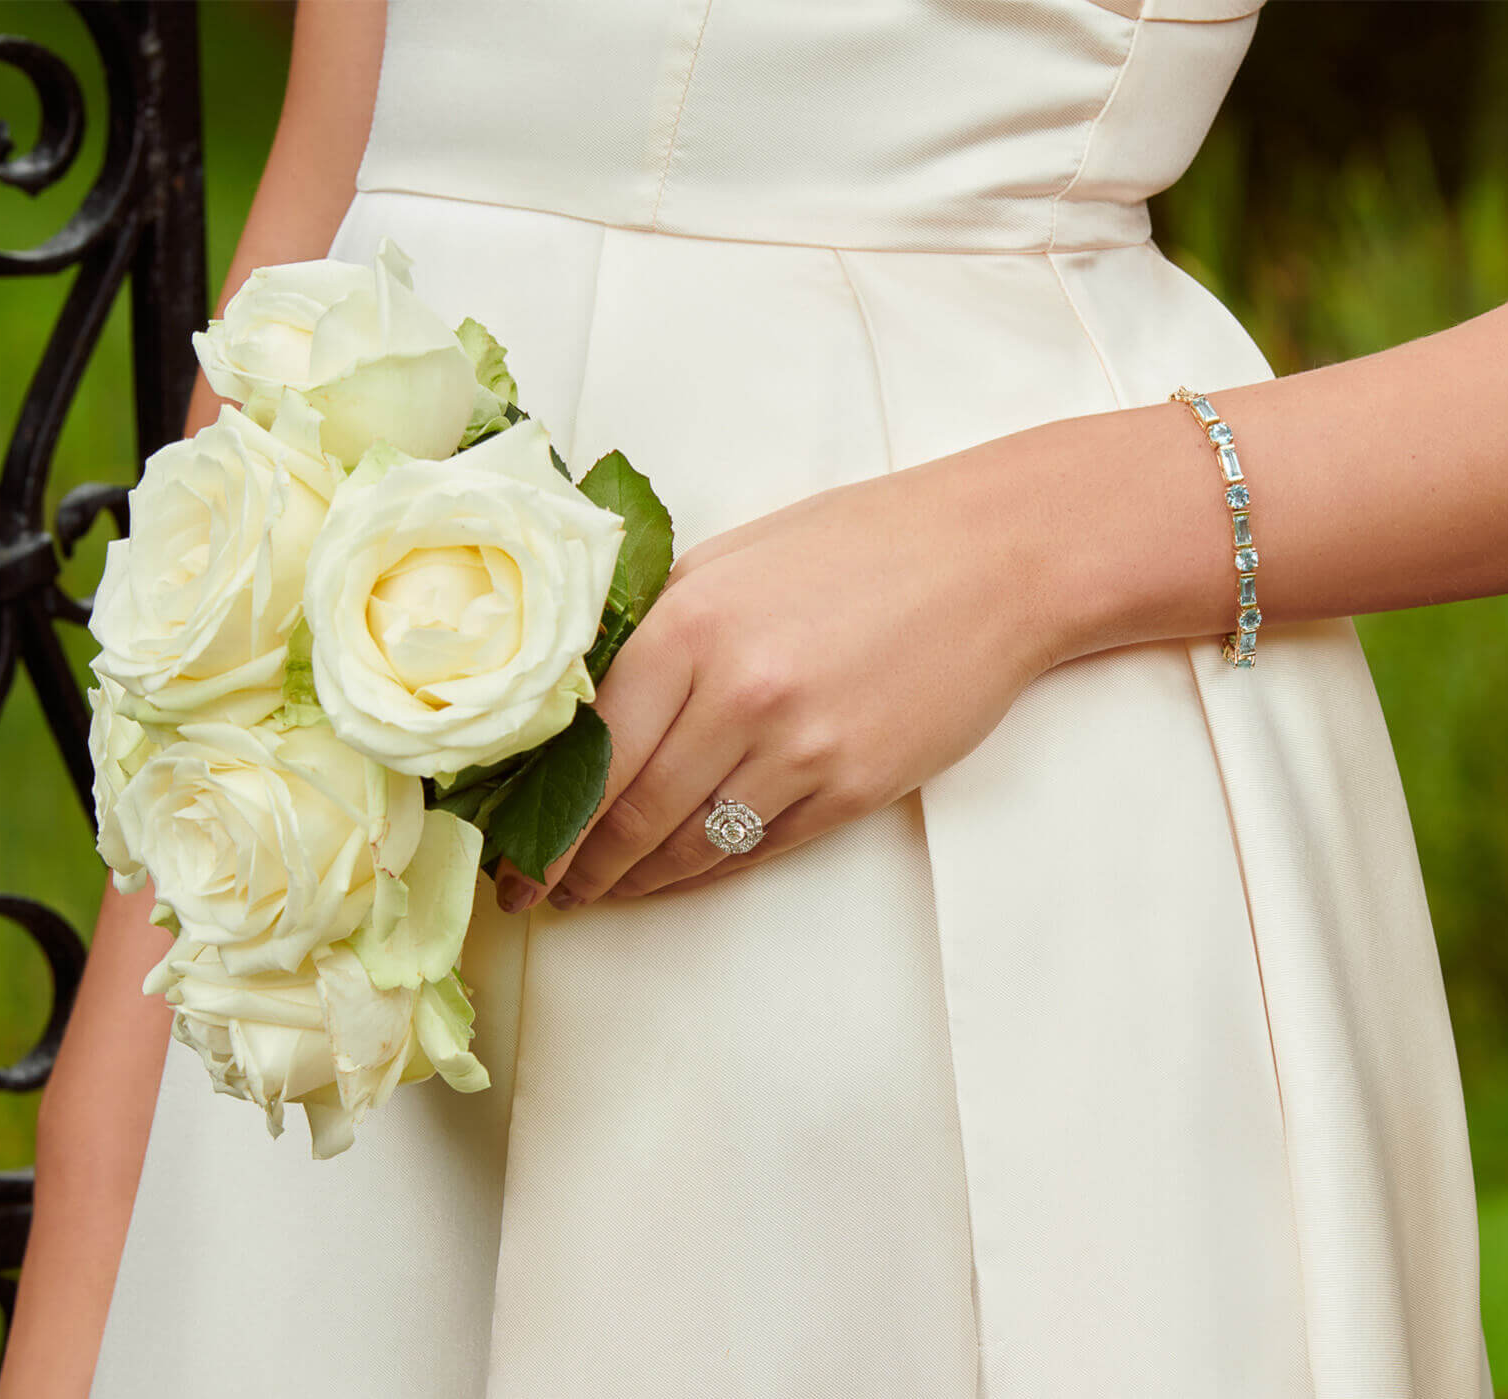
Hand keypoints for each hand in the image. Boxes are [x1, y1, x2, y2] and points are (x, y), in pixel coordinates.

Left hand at [493, 441, 1058, 907]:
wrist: (995, 560)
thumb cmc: (862, 545)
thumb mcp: (734, 559)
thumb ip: (656, 626)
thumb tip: (581, 704)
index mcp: (691, 625)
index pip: (589, 748)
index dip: (544, 817)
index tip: (512, 852)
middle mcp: (738, 696)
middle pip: (630, 813)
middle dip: (575, 865)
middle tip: (539, 893)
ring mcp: (801, 750)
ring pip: (692, 844)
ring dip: (637, 879)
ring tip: (602, 892)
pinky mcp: (855, 788)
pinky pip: (761, 848)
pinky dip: (710, 869)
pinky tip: (681, 874)